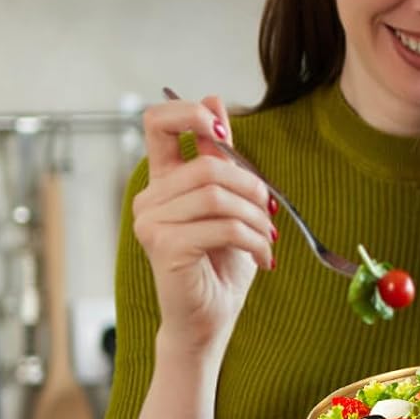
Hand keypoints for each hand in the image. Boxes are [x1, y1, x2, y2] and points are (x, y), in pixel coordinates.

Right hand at [132, 96, 276, 356]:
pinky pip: (222, 226)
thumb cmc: (221, 264)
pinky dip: (254, 240)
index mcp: (163, 181)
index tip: (220, 128)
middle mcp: (148, 197)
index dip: (189, 113)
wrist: (211, 319)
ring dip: (256, 217)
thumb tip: (215, 99)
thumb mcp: (230, 203)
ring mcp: (150, 221)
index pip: (156, 122)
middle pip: (208, 164)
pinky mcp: (163, 245)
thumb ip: (221, 157)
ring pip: (218, 195)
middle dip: (252, 187)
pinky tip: (265, 258)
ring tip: (270, 239)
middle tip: (271, 214)